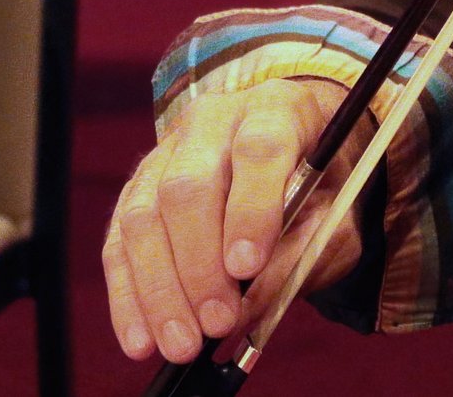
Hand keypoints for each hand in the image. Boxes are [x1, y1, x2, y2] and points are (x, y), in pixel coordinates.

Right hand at [103, 77, 368, 362]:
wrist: (296, 151)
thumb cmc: (321, 184)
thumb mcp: (334, 213)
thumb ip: (300, 251)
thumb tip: (245, 306)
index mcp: (278, 109)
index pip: (259, 147)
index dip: (251, 209)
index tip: (248, 267)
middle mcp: (215, 120)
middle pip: (188, 185)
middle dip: (199, 264)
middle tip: (217, 322)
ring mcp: (166, 151)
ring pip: (144, 216)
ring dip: (159, 290)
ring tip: (182, 343)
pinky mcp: (136, 188)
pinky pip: (118, 243)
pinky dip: (128, 296)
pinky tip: (141, 338)